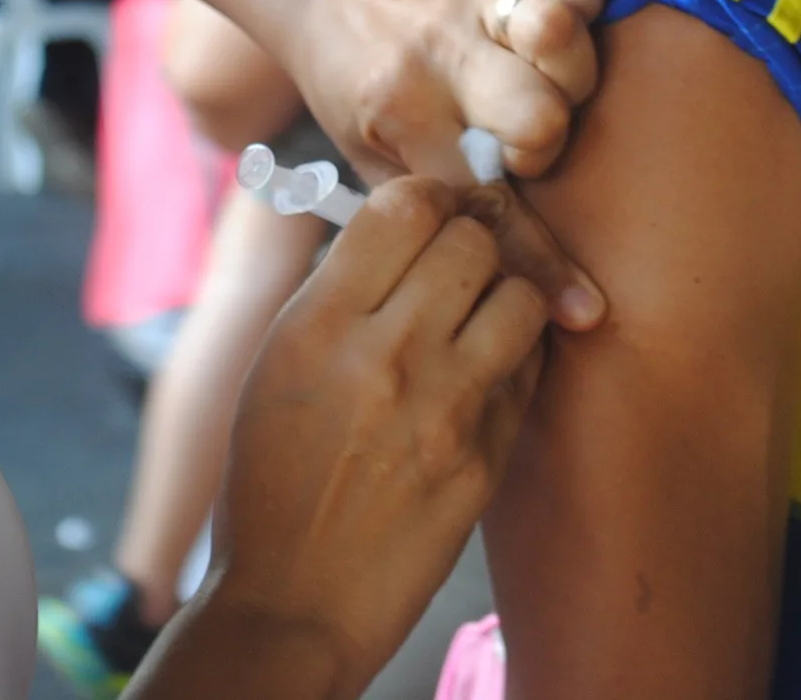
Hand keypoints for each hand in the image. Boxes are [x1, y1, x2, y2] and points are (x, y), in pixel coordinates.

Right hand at [202, 180, 549, 693]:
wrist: (294, 601)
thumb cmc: (271, 483)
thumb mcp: (274, 370)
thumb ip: (336, 296)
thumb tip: (399, 230)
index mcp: (317, 324)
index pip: (403, 206)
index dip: (427, 199)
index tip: (429, 213)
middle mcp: (384, 353)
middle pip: (470, 238)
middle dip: (471, 240)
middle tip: (461, 263)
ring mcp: (443, 405)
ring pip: (520, 292)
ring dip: (506, 292)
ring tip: (480, 317)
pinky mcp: (486, 453)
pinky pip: (530, 366)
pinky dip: (518, 353)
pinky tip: (488, 370)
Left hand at [279, 0, 606, 326]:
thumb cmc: (354, 91)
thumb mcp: (368, 163)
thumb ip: (432, 210)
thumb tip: (500, 290)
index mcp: (403, 114)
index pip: (485, 202)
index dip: (540, 263)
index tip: (584, 309)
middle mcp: (439, 53)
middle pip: (539, 115)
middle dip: (545, 143)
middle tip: (522, 141)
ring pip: (556, 33)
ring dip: (565, 67)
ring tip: (540, 76)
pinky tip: (564, 8)